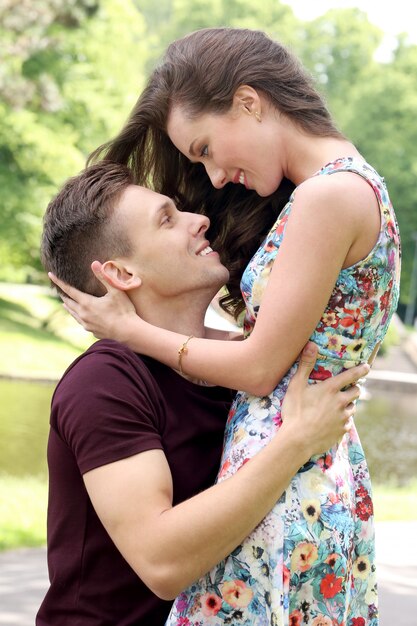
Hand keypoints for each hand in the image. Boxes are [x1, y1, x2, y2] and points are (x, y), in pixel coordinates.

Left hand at [48, 261, 138, 339]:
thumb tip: (94, 263)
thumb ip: (104, 277)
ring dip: (69, 307)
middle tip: (58, 290)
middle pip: (69, 303)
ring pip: (73, 314)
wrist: (128, 332)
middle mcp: (83, 314)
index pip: (69, 290)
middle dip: (63, 295)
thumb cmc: (124, 310)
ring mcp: (87, 324)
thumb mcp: (115, 291)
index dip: (59, 282)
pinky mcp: (92, 331)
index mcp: (87, 303)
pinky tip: (80, 317)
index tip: (50, 275)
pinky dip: (77, 316)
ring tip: (65, 304)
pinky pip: (81, 322)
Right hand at [281, 342, 368, 457]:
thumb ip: (305, 365)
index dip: (361, 370)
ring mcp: (343, 417)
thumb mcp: (296, 386)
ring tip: (337, 407)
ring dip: (348, 405)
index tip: (367, 366)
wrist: (298, 440)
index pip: (351, 376)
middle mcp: (341, 402)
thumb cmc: (295, 411)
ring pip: (352, 408)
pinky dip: (342, 420)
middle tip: (349, 388)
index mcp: (331, 389)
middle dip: (354, 388)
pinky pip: (347, 423)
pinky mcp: (342, 430)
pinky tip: (332, 422)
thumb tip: (311, 344)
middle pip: (356, 392)